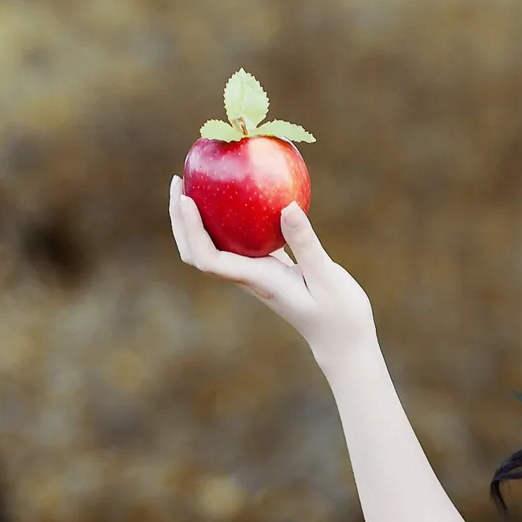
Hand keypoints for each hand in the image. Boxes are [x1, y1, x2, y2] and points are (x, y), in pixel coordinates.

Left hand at [168, 175, 376, 369]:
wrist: (343, 340)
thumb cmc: (339, 314)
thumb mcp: (327, 277)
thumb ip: (306, 243)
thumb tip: (286, 205)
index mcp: (257, 280)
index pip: (209, 258)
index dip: (191, 229)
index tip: (186, 198)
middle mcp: (249, 277)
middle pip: (198, 252)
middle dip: (181, 220)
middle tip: (178, 180)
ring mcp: (256, 273)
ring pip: (212, 248)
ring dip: (196, 220)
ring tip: (196, 184)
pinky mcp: (268, 268)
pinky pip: (238, 242)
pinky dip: (229, 220)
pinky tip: (242, 197)